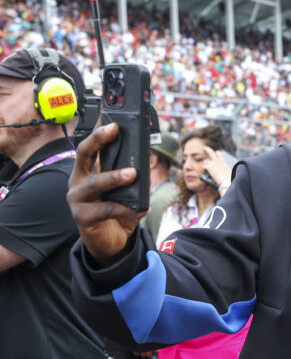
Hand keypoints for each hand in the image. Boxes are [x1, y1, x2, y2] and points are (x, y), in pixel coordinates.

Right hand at [67, 123, 145, 265]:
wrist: (109, 242)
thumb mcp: (125, 191)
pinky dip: (123, 208)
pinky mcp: (83, 217)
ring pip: (95, 183)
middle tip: (114, 129)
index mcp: (88, 170)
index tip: (110, 116)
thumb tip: (145, 161)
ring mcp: (78, 199)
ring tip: (132, 174)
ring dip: (114, 177)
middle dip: (98, 139)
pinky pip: (104, 210)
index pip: (91, 145)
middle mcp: (78, 181)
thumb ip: (131, 176)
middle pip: (84, 154)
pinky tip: (137, 209)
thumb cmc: (116, 211)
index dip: (98, 130)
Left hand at [201, 146, 231, 191]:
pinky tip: (205, 172)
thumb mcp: (228, 172)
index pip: (218, 154)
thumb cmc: (229, 178)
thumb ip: (224, 169)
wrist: (226, 181)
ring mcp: (212, 163)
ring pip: (205, 161)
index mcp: (222, 161)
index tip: (215, 152)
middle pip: (210, 152)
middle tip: (204, 148)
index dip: (216, 153)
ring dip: (205, 164)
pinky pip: (203, 166)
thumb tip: (225, 173)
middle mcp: (217, 160)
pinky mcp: (208, 167)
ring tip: (206, 168)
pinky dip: (204, 169)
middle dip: (207, 149)